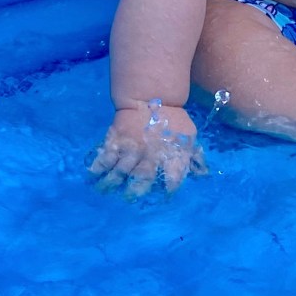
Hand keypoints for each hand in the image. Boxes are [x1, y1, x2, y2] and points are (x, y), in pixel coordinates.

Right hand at [88, 101, 205, 198]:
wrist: (151, 97)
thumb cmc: (173, 120)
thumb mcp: (188, 136)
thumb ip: (194, 157)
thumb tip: (202, 175)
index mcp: (170, 154)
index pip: (172, 177)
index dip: (169, 188)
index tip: (163, 196)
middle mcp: (150, 154)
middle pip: (141, 177)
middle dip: (135, 190)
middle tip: (129, 198)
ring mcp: (131, 148)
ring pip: (119, 170)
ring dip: (111, 183)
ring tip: (105, 191)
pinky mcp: (116, 140)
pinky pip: (104, 157)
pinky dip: (97, 168)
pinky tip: (93, 177)